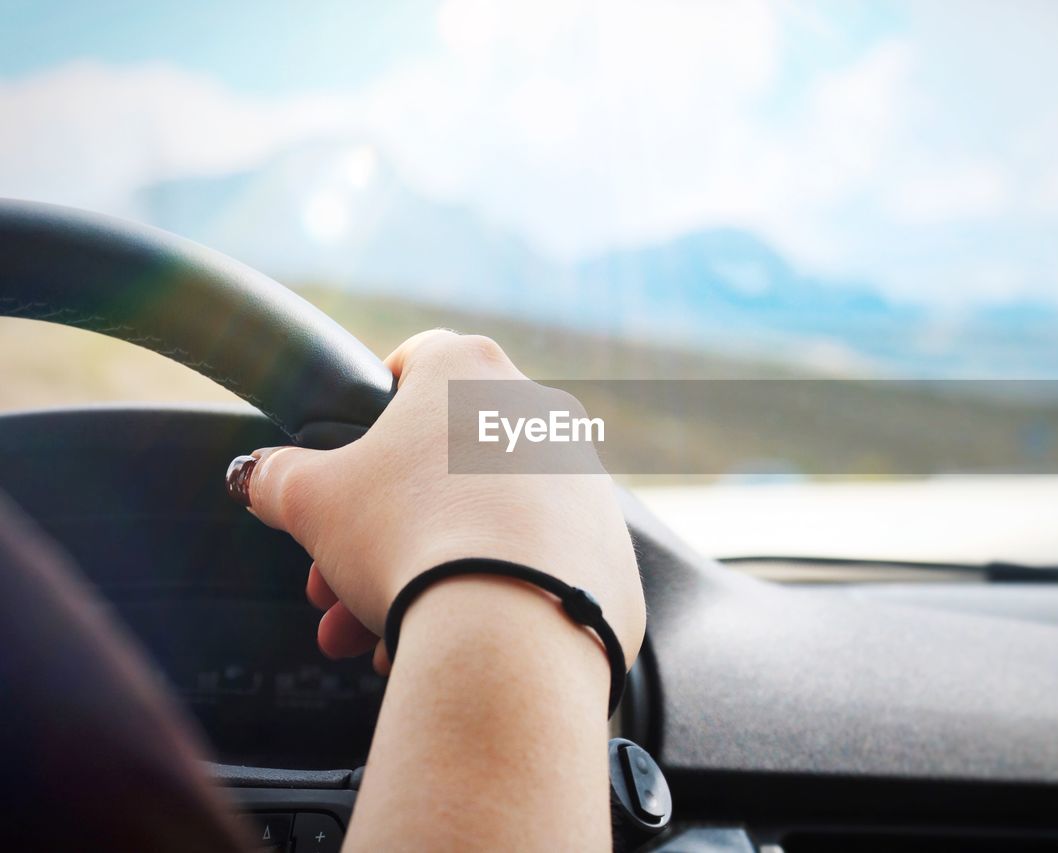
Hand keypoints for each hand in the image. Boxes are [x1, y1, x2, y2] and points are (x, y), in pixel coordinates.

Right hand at [229, 330, 644, 676]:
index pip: (413, 362)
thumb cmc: (410, 538)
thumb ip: (278, 477)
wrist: (512, 627)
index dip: (369, 413)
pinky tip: (437, 640)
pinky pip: (532, 562)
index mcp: (470, 372)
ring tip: (372, 634)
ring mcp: (583, 480)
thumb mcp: (312, 501)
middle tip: (333, 588)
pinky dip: (487, 594)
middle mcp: (540, 411)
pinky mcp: (608, 546)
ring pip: (482, 519)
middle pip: (440, 465)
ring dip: (422, 570)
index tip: (350, 464)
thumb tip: (259, 475)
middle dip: (375, 530)